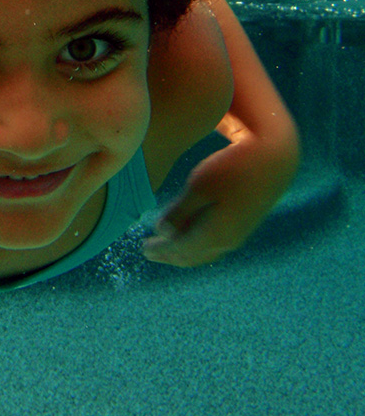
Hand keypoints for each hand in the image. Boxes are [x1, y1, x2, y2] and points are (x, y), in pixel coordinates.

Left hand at [143, 134, 298, 266]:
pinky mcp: (243, 225)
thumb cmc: (231, 168)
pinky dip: (196, 246)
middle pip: (191, 255)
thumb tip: (161, 231)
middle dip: (169, 255)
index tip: (143, 250)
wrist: (273, 160)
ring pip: (204, 252)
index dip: (161, 250)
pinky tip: (190, 238)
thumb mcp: (199, 186)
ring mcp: (237, 235)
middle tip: (149, 252)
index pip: (180, 249)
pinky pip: (214, 245)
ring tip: (167, 248)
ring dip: (183, 252)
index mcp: (213, 234)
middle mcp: (226, 241)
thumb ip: (180, 212)